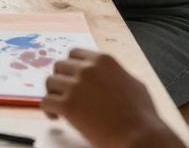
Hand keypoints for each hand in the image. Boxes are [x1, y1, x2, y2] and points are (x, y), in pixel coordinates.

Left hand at [41, 49, 180, 147]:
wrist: (140, 135)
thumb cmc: (142, 115)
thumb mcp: (134, 84)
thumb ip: (116, 75)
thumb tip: (109, 76)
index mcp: (103, 61)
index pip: (74, 54)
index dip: (70, 66)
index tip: (70, 76)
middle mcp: (87, 69)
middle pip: (59, 66)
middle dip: (60, 79)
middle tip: (64, 92)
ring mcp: (76, 86)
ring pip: (50, 82)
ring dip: (53, 93)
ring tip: (59, 106)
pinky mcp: (68, 105)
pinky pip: (45, 102)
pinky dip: (48, 109)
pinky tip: (55, 116)